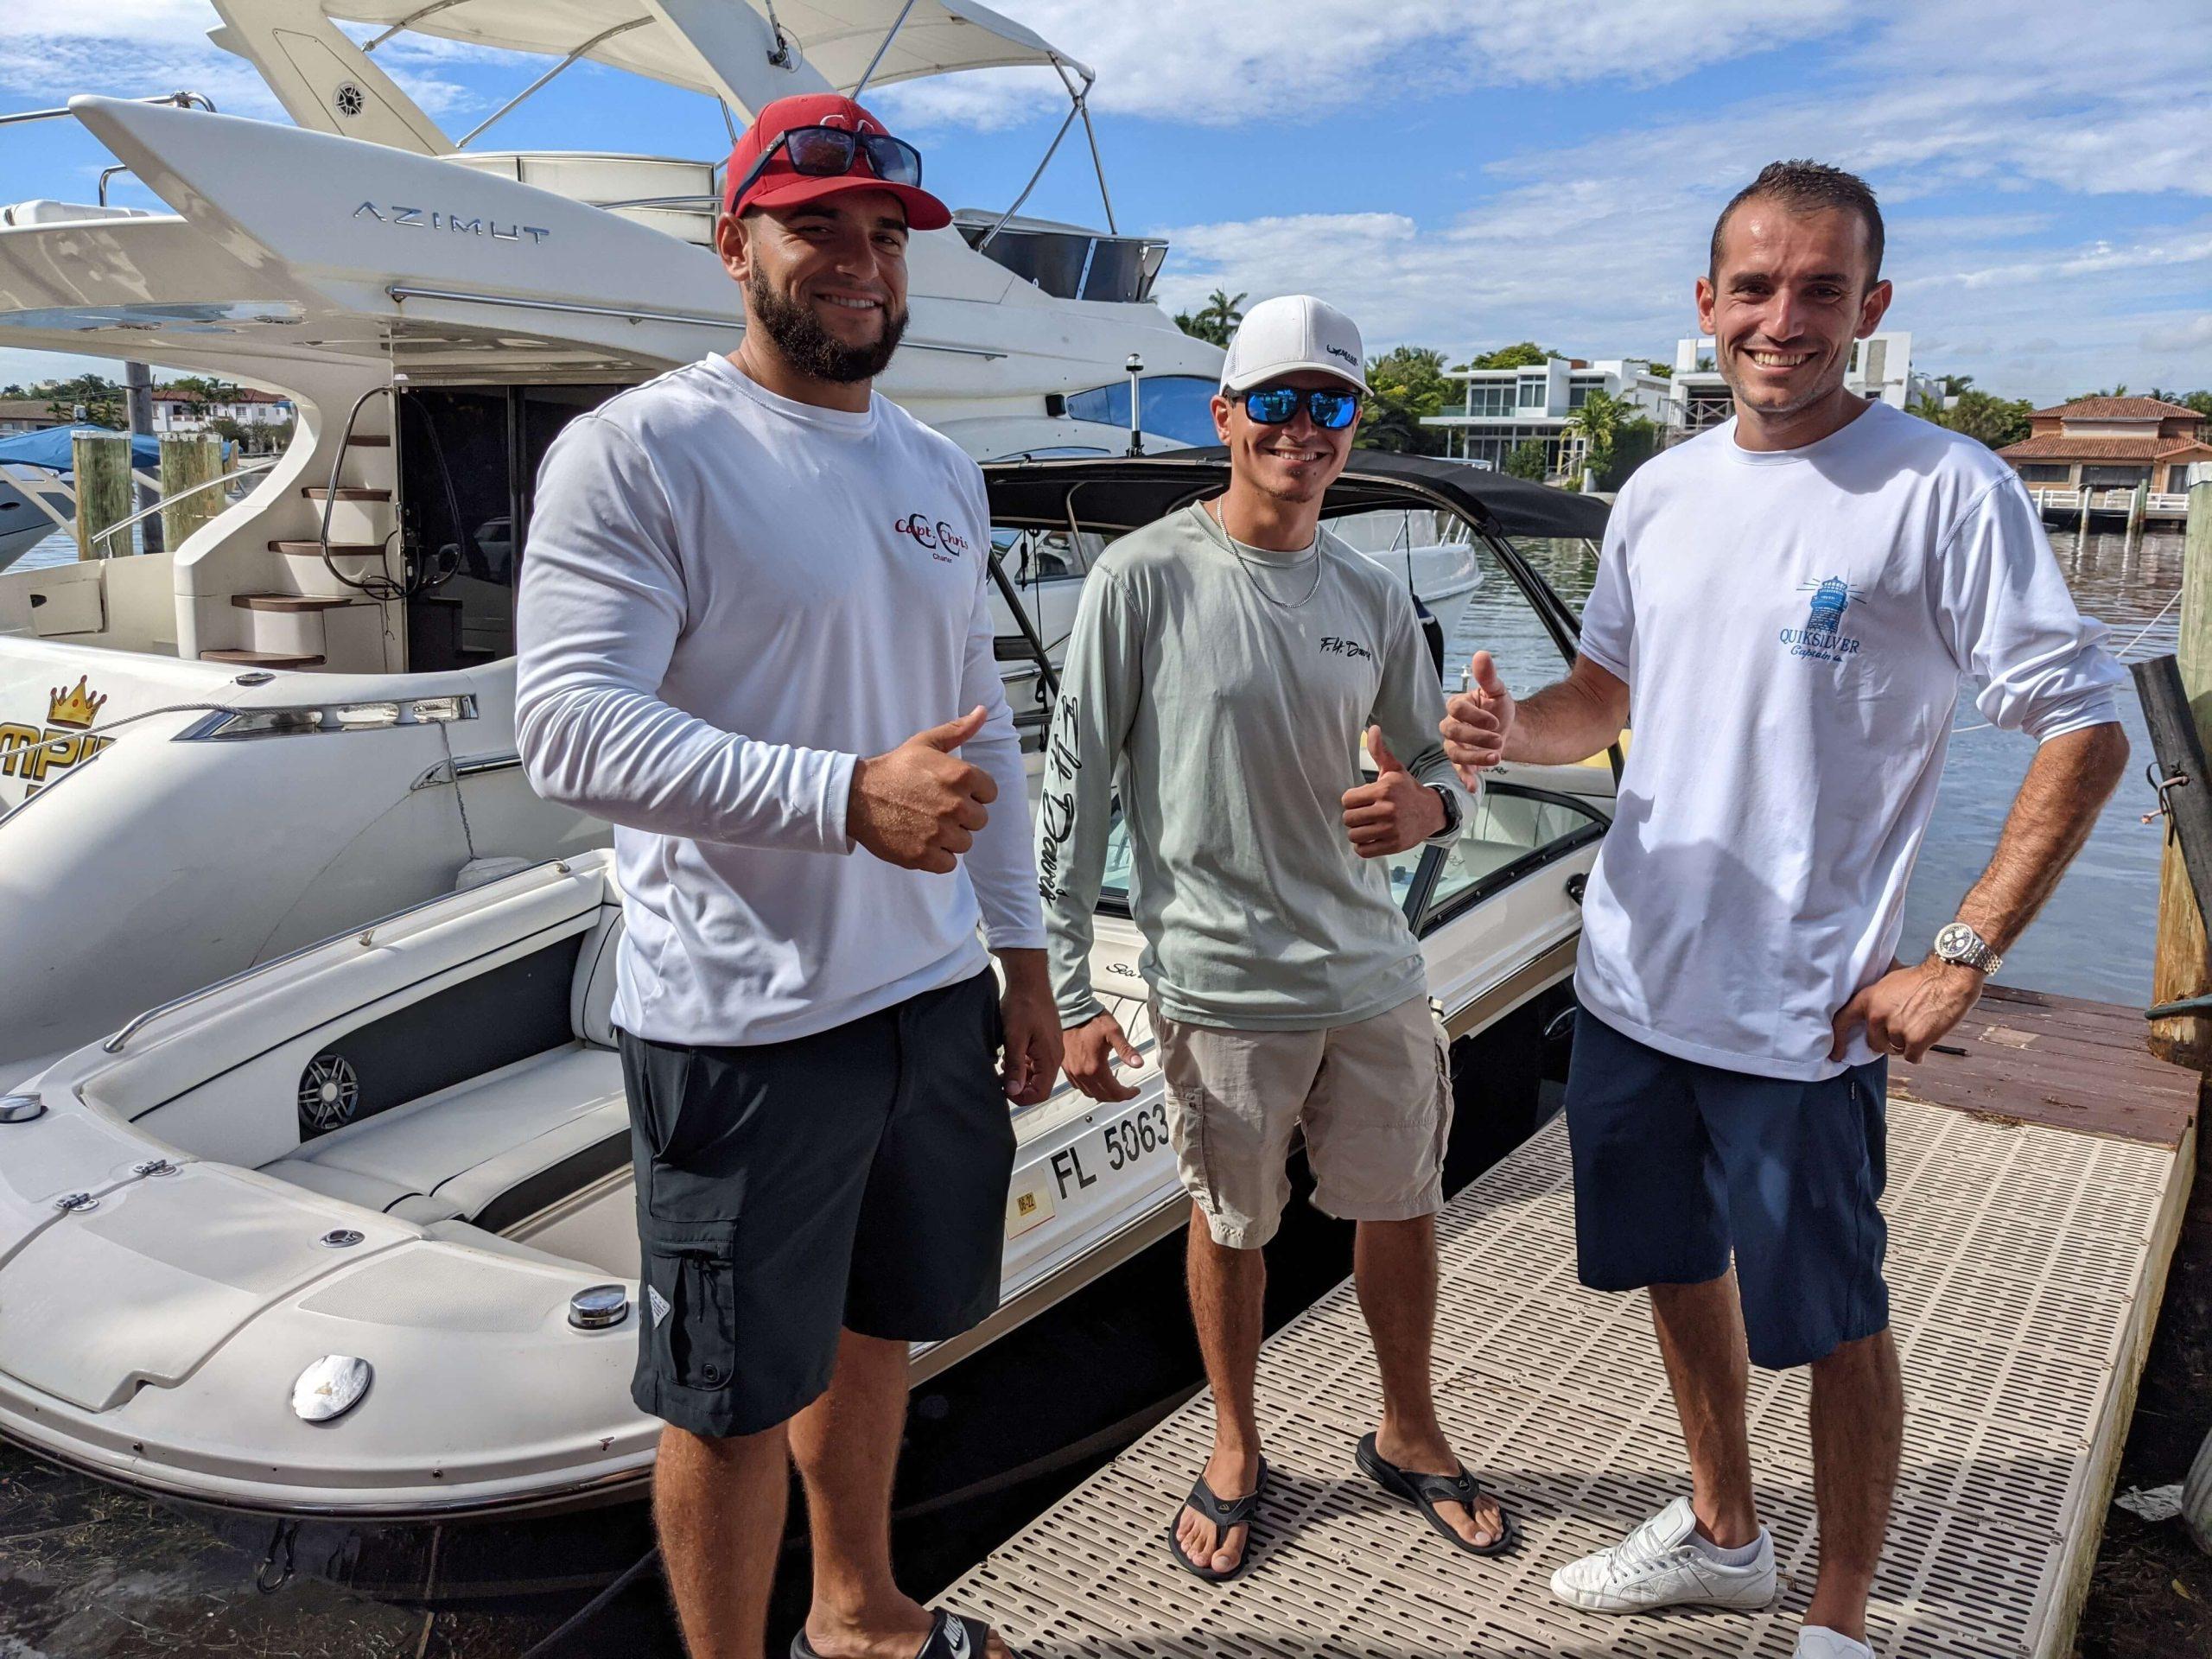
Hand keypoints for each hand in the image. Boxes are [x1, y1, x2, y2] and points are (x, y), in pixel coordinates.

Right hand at [847, 706, 997, 872]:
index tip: (952, 791)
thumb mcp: (926, 742)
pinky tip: (922, 840)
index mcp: (961, 776)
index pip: (989, 793)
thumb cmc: (895, 768)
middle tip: (936, 807)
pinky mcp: (925, 856)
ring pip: (965, 843)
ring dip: (950, 837)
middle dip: (962, 815)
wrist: (857, 796)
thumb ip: (958, 730)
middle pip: (979, 820)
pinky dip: (938, 856)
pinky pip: (949, 863)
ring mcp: (940, 833)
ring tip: (928, 823)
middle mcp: (955, 805)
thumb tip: (983, 712)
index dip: (973, 792)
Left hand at [996, 951, 1061, 1105]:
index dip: (1021, 1098)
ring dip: (1019, 1076)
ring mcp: (1050, 1048)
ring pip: (1037, 1074)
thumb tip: (1013, 1091)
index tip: (1004, 1090)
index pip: (1040, 1093)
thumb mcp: (1014, 1038)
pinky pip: (1036, 1062)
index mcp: (1050, 1057)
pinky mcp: (1044, 1041)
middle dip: (1019, 1088)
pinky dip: (1022, 1065)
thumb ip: (1014, 1066)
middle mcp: (1054, 1055)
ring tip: (1001, 1068)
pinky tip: (1008, 1057)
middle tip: (999, 1080)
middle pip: (1039, 1086)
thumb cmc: (1024, 1004)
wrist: (1029, 981)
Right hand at [1063, 1010, 1141, 1102]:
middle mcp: (1082, 1074)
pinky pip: (1078, 1087)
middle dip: (1117, 1096)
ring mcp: (1072, 1072)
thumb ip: (1126, 1050)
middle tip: (1127, 1091)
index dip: (1127, 1094)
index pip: (1114, 1092)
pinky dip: (1090, 1089)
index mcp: (1095, 1068)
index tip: (1135, 1090)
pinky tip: (1096, 1082)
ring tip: (1114, 1088)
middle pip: (1103, 1096)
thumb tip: (1138, 1063)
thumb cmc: (1091, 1019)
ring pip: (1090, 1094)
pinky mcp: (1066, 1068)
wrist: (1071, 1011)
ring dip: (1104, 1094)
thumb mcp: (1114, 1032)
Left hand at [1341, 726, 1443, 859]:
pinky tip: (1371, 837)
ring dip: (1357, 832)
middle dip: (1353, 816)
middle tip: (1364, 814)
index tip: (1361, 800)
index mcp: (1384, 790)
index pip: (1347, 800)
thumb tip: (1372, 728)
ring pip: (1354, 835)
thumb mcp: (1394, 769)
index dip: (1351, 800)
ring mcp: (1391, 830)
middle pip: (1348, 819)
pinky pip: (1363, 850)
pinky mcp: (1393, 845)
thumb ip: (1379, 751)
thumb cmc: (1407, 789)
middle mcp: (1387, 810)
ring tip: (1367, 826)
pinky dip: (1363, 846)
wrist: (1431, 812)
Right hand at [1441, 651, 1515, 786]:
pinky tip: (1473, 786)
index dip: (1474, 716)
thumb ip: (1488, 676)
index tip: (1495, 721)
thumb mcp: (1497, 691)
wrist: (1509, 730)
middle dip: (1475, 737)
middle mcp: (1451, 725)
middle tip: (1498, 739)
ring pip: (1454, 753)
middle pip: (1452, 732)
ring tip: (1496, 757)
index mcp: (1457, 706)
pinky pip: (1457, 770)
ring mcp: (1454, 745)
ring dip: (1474, 757)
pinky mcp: (1461, 762)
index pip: (1456, 709)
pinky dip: (1464, 778)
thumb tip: (1482, 655)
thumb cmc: (1499, 708)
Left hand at [1829, 958, 1985, 1062]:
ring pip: (1896, 1050)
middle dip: (1888, 1041)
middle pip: (1875, 1043)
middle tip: (1904, 1028)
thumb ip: (1876, 999)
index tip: (1837, 1054)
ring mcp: (1895, 1029)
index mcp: (1868, 999)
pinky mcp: (1915, 1041)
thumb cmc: (1923, 978)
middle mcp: (1877, 1015)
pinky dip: (1920, 1052)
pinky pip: (1913, 1057)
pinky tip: (1928, 1037)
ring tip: (1920, 1025)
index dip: (1838, 1040)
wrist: (1949, 977)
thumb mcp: (1889, 981)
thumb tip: (1869, 1011)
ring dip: (1906, 1044)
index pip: (1842, 1022)